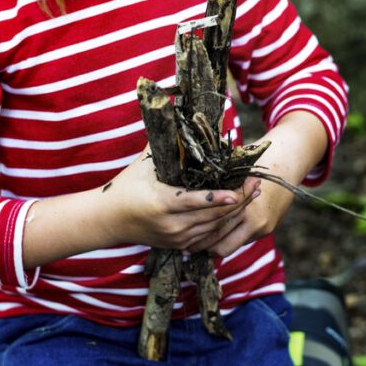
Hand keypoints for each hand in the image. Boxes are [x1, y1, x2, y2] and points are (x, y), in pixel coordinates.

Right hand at [103, 151, 261, 251]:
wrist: (108, 220)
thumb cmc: (127, 186)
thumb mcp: (145, 163)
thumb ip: (168, 144)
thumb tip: (186, 120)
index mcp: (162, 203)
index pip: (198, 202)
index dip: (222, 197)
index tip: (240, 189)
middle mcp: (172, 225)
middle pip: (214, 216)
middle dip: (239, 200)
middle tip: (256, 183)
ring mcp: (177, 238)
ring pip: (215, 228)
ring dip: (237, 212)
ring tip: (253, 194)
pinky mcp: (180, 245)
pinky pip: (209, 236)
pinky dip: (225, 223)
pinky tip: (238, 209)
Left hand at [187, 175, 292, 257]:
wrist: (286, 168)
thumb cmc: (254, 166)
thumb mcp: (235, 176)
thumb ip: (218, 192)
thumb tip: (190, 203)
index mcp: (242, 203)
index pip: (215, 227)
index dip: (198, 235)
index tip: (183, 237)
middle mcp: (253, 218)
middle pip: (221, 240)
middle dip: (202, 247)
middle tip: (185, 249)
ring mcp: (262, 226)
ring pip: (230, 246)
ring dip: (213, 249)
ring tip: (196, 249)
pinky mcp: (267, 229)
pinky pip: (242, 241)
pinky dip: (227, 242)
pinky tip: (215, 243)